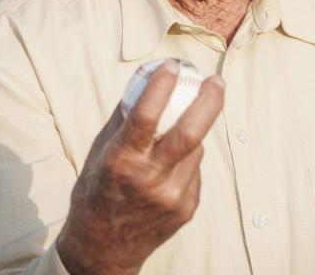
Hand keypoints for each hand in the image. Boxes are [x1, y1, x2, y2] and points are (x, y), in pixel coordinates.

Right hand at [56, 60, 224, 274]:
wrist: (102, 249)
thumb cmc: (97, 192)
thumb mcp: (100, 152)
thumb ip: (124, 118)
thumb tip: (146, 81)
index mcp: (122, 160)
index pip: (146, 116)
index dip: (162, 86)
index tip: (173, 65)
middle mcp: (149, 179)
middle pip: (190, 133)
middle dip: (209, 102)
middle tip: (217, 82)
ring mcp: (171, 196)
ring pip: (195, 150)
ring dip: (191, 135)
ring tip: (174, 138)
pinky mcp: (186, 208)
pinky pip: (194, 170)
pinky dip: (187, 160)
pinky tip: (169, 168)